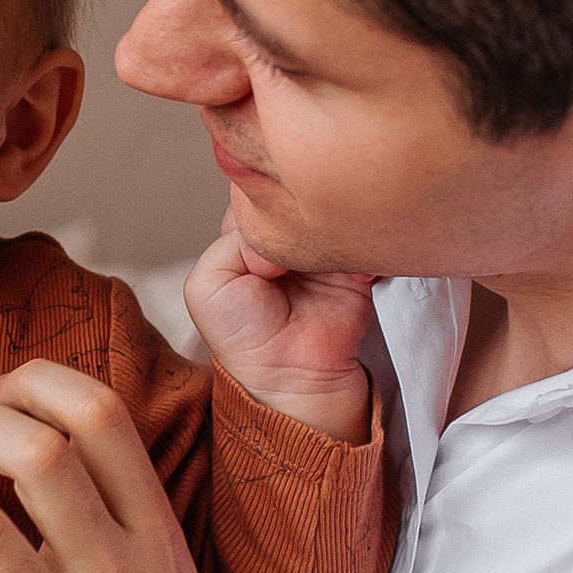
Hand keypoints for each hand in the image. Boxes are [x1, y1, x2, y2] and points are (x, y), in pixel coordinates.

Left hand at [183, 205, 377, 439]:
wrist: (290, 375)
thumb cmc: (243, 336)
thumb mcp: (209, 285)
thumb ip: (230, 240)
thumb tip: (274, 227)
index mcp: (244, 239)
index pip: (254, 197)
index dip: (260, 204)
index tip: (265, 223)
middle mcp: (283, 240)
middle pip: (295, 200)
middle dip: (298, 213)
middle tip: (297, 242)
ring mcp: (319, 251)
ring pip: (329, 216)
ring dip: (332, 230)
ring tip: (324, 259)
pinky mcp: (354, 268)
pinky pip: (363, 241)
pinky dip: (362, 252)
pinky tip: (353, 277)